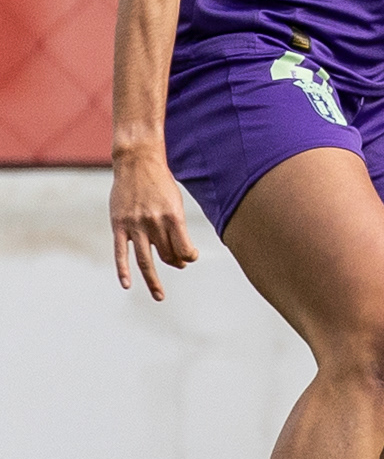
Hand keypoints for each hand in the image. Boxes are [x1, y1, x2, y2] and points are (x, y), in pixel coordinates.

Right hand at [111, 148, 199, 298]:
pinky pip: (121, 252)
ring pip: (146, 260)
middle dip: (174, 262)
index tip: (190, 257)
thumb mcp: (175, 202)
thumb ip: (177, 229)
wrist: (137, 163)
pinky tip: (127, 284)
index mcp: (173, 217)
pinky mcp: (119, 225)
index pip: (184, 250)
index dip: (189, 257)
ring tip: (160, 296)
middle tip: (176, 263)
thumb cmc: (160, 184)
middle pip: (166, 255)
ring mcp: (135, 225)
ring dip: (153, 280)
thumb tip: (182, 256)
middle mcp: (155, 223)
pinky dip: (123, 270)